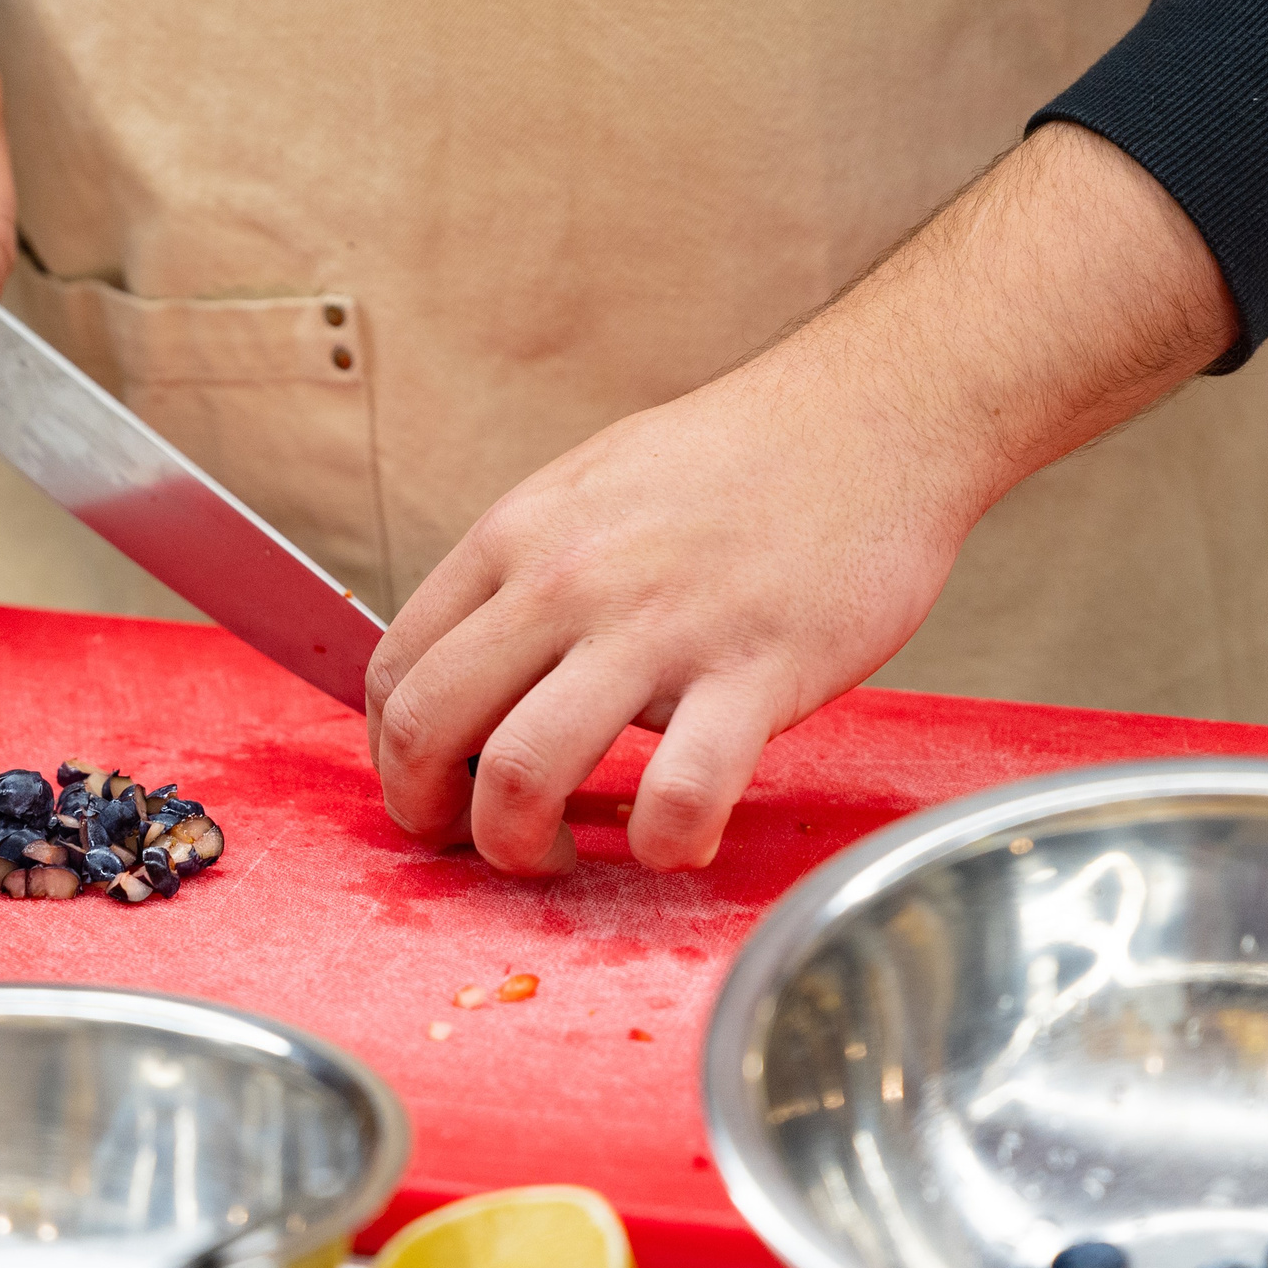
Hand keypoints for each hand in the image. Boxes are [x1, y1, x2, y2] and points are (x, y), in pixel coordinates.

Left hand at [364, 123, 1238, 874]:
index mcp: (518, 538)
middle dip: (430, 816)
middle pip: (427, 728)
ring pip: (521, 774)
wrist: (873, 417)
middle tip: (474, 840)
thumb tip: (477, 666)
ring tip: (567, 850)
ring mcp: (657, 628)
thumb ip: (527, 572)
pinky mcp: (753, 672)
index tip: (432, 791)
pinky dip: (661, 846)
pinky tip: (677, 837)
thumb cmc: (740, 461)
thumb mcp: (591, 488)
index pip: (395, 669)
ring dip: (522, 847)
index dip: (394, 757)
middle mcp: (567, 581)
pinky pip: (676, 797)